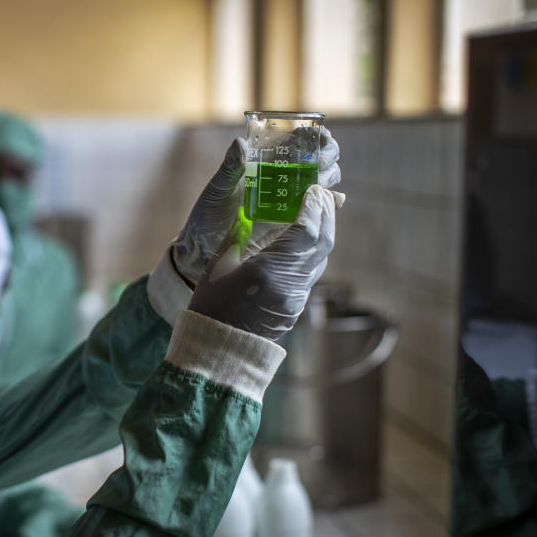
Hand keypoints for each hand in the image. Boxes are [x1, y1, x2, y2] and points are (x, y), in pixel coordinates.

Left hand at [171, 128, 340, 285]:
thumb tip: (240, 143)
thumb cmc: (209, 214)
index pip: (299, 143)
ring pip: (323, 182)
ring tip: (318, 179)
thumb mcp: (218, 190)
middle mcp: (284, 180)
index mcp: (267, 164)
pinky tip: (334, 199)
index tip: (314, 133)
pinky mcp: (293, 223)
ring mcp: (291, 202)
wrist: (205, 248)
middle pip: (319, 160)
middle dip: (326, 155)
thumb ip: (229, 168)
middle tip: (319, 161)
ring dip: (328, 176)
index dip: (313, 135)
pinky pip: (320, 211)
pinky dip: (332, 203)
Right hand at [187, 185, 336, 339]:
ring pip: (320, 259)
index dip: (312, 207)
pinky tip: (302, 243)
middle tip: (320, 195)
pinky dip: (311, 253)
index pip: (305, 230)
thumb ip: (241, 236)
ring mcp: (296, 298)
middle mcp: (290, 284)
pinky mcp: (296, 308)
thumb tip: (253, 213)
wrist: (217, 347)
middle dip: (325, 215)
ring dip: (321, 234)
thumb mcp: (220, 264)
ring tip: (315, 213)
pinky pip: (310, 274)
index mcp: (268, 269)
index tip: (312, 189)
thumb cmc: (211, 304)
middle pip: (323, 243)